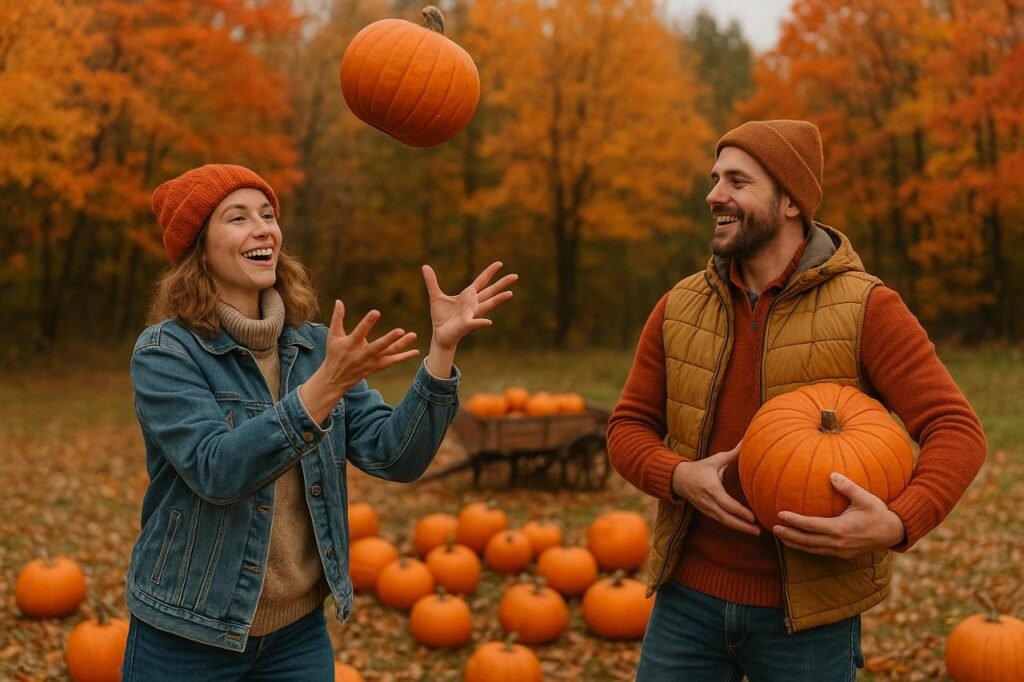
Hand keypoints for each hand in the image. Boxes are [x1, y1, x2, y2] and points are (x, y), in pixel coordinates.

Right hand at [300, 301, 418, 423]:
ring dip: (402, 345)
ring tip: (413, 335)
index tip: (376, 312)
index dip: (368, 322)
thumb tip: (339, 301)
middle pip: (378, 346)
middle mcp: (363, 354)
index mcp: (351, 344)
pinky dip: (404, 357)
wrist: (335, 379)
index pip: (360, 332)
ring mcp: (371, 361)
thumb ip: (337, 318)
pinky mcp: (377, 366)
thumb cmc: (334, 354)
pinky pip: (392, 361)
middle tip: (401, 331)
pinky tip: (416, 352)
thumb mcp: (333, 336)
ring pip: (389, 353)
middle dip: (389, 339)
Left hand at [422, 261, 516, 350]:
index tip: (500, 263)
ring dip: (498, 299)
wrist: (440, 334)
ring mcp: (471, 314)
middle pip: (490, 292)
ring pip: (487, 305)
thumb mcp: (435, 296)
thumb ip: (432, 282)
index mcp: (467, 296)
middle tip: (516, 276)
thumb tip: (425, 266)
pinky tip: (489, 322)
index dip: (489, 272)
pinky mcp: (466, 325)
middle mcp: (473, 304)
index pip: (481, 281)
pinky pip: (474, 323)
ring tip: (510, 293)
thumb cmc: (441, 317)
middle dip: (502, 284)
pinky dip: (481, 322)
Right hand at [671, 442, 759, 534]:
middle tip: (758, 531)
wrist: (678, 478)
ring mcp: (706, 509)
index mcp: (712, 489)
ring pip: (724, 522)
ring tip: (755, 532)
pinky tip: (743, 527)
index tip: (753, 517)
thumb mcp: (716, 460)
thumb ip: (733, 454)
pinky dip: (732, 525)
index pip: (728, 504)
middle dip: (743, 526)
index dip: (740, 512)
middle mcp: (709, 502)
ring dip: (739, 528)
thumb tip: (747, 440)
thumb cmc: (700, 468)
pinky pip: (720, 521)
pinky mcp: (706, 512)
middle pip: (726, 518)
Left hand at [772, 473, 906, 558]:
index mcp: (841, 529)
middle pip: (807, 541)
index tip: (780, 514)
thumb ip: (848, 487)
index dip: (795, 521)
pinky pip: (820, 552)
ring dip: (795, 543)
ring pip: (812, 549)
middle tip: (773, 528)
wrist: (894, 533)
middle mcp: (838, 543)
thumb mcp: (865, 498)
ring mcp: (840, 551)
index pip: (811, 526)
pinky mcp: (843, 554)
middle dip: (789, 535)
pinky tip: (798, 542)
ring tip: (780, 536)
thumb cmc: (878, 513)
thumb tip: (832, 474)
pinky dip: (807, 547)